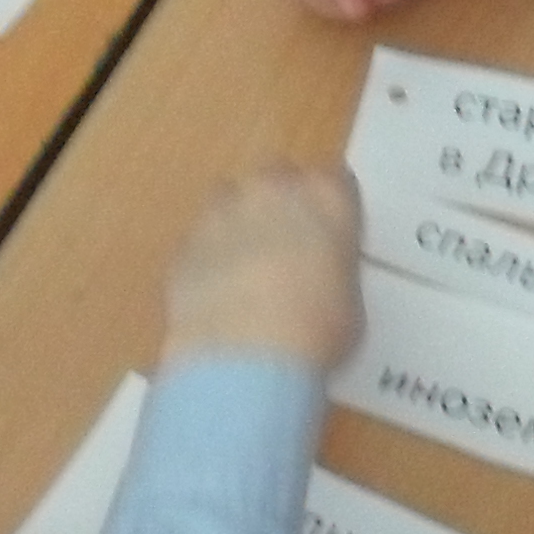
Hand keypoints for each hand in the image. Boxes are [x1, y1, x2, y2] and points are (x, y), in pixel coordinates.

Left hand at [162, 165, 360, 370]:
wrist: (244, 357)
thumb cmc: (316, 332)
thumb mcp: (350, 300)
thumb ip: (331, 269)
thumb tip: (316, 277)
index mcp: (326, 199)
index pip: (335, 181)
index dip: (330, 209)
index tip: (328, 235)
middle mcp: (272, 190)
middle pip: (278, 175)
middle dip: (279, 201)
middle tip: (285, 245)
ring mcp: (221, 211)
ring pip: (228, 197)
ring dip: (237, 220)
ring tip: (243, 267)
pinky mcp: (184, 241)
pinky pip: (199, 237)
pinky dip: (207, 255)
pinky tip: (214, 292)